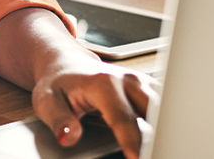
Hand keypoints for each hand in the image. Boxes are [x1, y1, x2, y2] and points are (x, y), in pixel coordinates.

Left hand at [30, 51, 157, 158]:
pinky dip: (166, 122)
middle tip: (158, 152)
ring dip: (166, 127)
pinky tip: (162, 138)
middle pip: (154, 111)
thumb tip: (68, 137)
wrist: (65, 64)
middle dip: (160, 134)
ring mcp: (139, 83)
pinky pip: (163, 106)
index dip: (132, 142)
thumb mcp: (47, 101)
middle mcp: (126, 80)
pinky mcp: (147, 88)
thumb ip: (59, 120)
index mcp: (103, 83)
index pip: (123, 118)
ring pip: (164, 107)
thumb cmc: (57, 82)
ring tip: (163, 148)